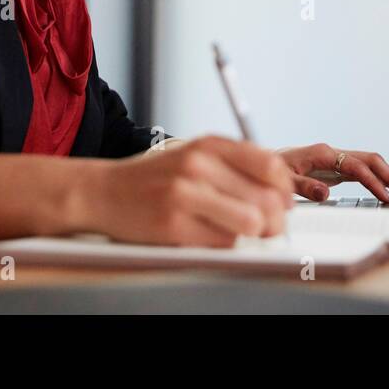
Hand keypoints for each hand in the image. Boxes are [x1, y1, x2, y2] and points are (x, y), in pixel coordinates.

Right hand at [85, 135, 295, 246]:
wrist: (103, 191)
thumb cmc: (156, 178)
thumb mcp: (194, 155)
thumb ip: (235, 165)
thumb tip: (281, 193)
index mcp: (208, 145)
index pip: (270, 165)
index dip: (285, 189)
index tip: (283, 201)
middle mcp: (198, 165)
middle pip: (266, 198)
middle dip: (275, 218)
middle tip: (268, 226)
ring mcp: (184, 195)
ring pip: (251, 223)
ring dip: (253, 233)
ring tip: (241, 232)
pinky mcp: (173, 226)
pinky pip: (223, 243)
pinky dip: (225, 244)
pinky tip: (209, 235)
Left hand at [276, 144, 388, 203]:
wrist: (262, 164)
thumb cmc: (271, 171)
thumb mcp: (282, 180)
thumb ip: (303, 186)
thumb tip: (326, 193)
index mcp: (322, 153)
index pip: (356, 165)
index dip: (373, 181)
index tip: (385, 197)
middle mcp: (332, 153)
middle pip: (370, 159)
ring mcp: (335, 159)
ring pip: (369, 163)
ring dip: (387, 177)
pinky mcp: (335, 167)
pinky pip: (362, 170)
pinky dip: (376, 180)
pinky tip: (385, 192)